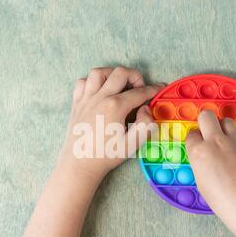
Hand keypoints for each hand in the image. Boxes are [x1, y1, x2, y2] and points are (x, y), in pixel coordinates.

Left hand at [57, 67, 162, 181]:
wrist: (79, 164)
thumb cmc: (106, 156)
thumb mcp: (132, 145)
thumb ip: (145, 125)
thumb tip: (146, 109)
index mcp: (115, 107)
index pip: (139, 92)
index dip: (153, 89)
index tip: (159, 89)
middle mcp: (100, 98)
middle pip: (120, 73)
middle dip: (135, 76)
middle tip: (140, 89)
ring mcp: (86, 99)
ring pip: (99, 72)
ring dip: (112, 74)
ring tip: (120, 86)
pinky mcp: (76, 103)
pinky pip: (83, 82)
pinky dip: (93, 82)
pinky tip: (100, 92)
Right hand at [185, 110, 235, 232]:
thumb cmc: (223, 202)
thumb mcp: (201, 183)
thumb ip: (200, 164)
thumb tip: (202, 157)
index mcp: (198, 152)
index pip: (191, 134)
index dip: (193, 140)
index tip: (196, 146)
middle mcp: (216, 142)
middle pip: (206, 116)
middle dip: (205, 122)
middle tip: (207, 134)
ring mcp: (235, 142)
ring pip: (226, 120)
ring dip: (223, 127)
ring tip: (224, 141)